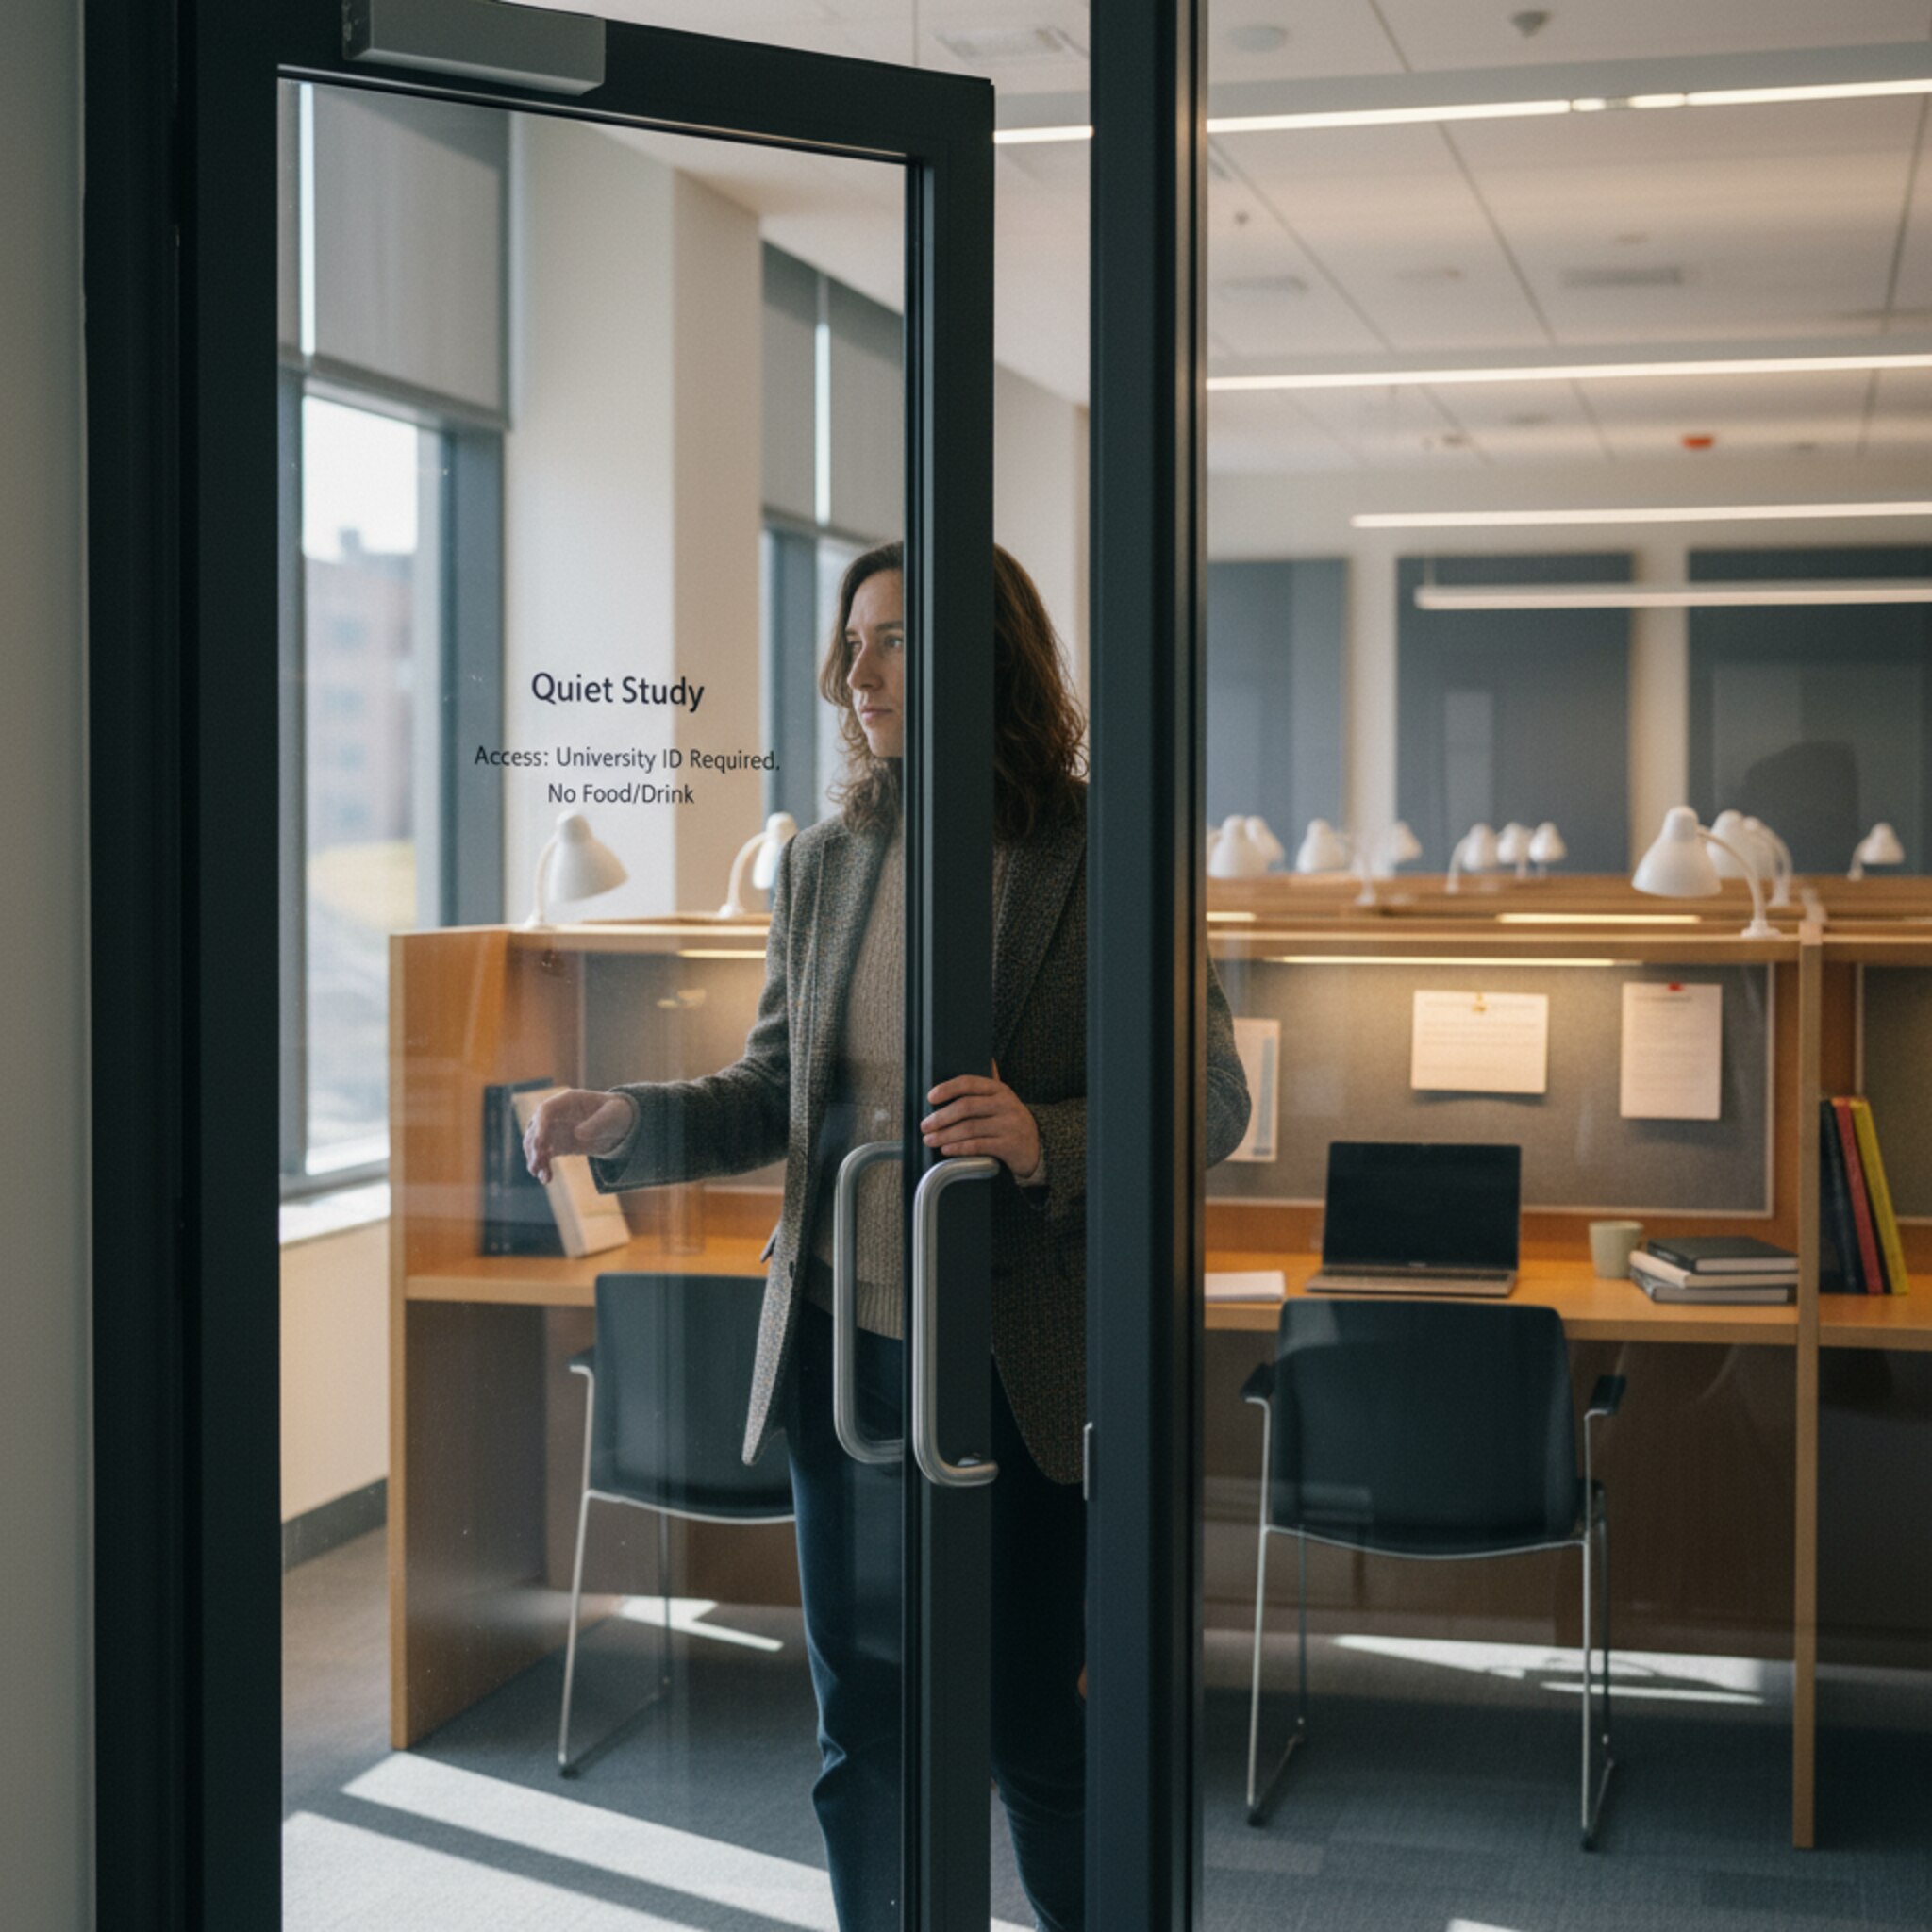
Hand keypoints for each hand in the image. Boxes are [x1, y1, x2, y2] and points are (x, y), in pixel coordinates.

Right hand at [523, 1088, 633, 1182]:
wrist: (620, 1124)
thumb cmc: (617, 1113)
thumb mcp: (614, 1115)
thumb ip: (598, 1123)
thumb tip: (578, 1134)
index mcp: (568, 1101)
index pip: (545, 1110)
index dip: (540, 1126)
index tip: (540, 1143)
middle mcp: (556, 1114)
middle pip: (535, 1128)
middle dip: (533, 1146)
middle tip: (538, 1164)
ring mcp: (555, 1129)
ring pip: (536, 1144)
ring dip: (535, 1159)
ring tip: (541, 1175)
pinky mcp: (558, 1144)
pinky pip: (544, 1155)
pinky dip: (543, 1166)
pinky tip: (546, 1179)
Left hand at [920, 1062, 1040, 1177]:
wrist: (1038, 1147)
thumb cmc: (1011, 1121)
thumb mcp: (1002, 1100)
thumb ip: (987, 1085)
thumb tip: (985, 1058)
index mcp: (999, 1090)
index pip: (969, 1083)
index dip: (947, 1089)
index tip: (930, 1097)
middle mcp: (1005, 1104)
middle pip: (966, 1107)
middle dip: (941, 1117)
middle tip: (925, 1126)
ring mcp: (1009, 1125)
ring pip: (970, 1128)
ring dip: (945, 1135)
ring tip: (930, 1140)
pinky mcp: (1010, 1145)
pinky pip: (979, 1145)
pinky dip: (959, 1148)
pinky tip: (947, 1149)